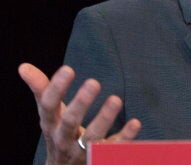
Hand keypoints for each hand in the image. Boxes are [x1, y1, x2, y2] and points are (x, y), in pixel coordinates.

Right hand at [18, 63, 140, 163]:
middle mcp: (63, 139)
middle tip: (94, 82)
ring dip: (104, 119)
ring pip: (92, 138)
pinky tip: (136, 123)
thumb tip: (23, 66)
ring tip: (116, 99)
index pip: (48, 106)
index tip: (68, 68)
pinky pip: (113, 149)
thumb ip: (41, 89)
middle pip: (69, 123)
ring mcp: (82, 150)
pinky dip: (125, 137)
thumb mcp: (49, 113)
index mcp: (50, 124)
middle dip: (80, 104)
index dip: (56, 88)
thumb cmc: (59, 132)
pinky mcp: (101, 157)